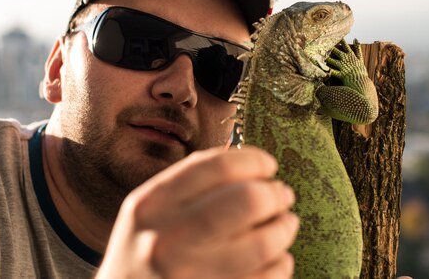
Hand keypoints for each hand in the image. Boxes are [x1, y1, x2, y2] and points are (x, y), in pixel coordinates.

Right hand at [95, 146, 298, 278]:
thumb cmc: (143, 250)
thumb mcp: (150, 210)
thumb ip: (190, 182)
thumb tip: (247, 161)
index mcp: (151, 204)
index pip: (217, 167)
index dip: (254, 161)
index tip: (268, 166)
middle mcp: (166, 240)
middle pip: (245, 202)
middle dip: (274, 194)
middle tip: (282, 195)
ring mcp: (187, 277)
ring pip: (262, 245)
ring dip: (284, 230)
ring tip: (285, 225)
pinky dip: (281, 265)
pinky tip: (277, 258)